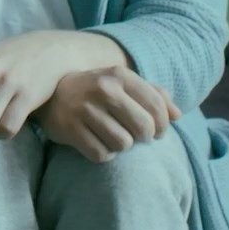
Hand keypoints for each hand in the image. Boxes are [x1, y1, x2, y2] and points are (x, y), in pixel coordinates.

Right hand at [35, 65, 180, 163]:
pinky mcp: (69, 129)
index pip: (156, 106)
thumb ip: (153, 94)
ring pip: (123, 144)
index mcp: (119, 75)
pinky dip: (103, 153)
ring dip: (121, 145)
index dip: (162, 125)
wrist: (51, 92)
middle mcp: (103, 89)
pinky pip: (101, 154)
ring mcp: (84, 109)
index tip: (157, 131)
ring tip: (113, 137)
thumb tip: (177, 115)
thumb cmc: (96, 89)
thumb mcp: (123, 83)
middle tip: (137, 136)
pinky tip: (97, 142)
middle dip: (144, 137)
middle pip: (143, 128)